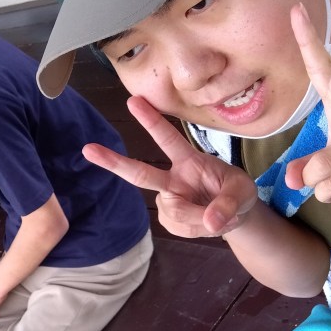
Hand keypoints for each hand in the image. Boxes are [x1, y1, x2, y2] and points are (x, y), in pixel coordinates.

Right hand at [83, 96, 257, 237]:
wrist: (234, 216)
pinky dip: (195, 230)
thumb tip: (210, 223)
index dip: (151, 121)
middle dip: (113, 161)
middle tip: (87, 149)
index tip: (133, 101)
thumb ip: (228, 205)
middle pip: (140, 172)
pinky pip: (178, 228)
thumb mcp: (243, 194)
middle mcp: (173, 177)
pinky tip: (203, 223)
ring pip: (174, 212)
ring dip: (198, 218)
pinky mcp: (168, 218)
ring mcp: (167, 199)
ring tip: (216, 215)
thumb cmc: (237, 193)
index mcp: (189, 160)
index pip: (168, 139)